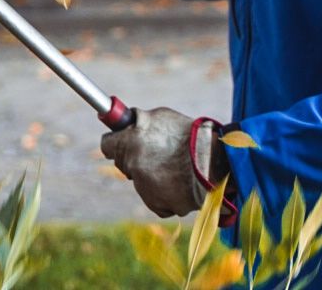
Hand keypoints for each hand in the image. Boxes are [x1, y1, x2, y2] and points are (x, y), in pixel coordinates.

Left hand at [100, 107, 225, 218]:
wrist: (214, 161)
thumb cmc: (188, 135)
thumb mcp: (159, 116)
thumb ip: (138, 121)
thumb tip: (126, 122)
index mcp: (129, 143)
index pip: (107, 145)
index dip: (116, 140)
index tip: (122, 139)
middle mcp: (133, 167)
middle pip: (124, 164)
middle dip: (135, 158)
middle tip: (156, 152)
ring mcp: (145, 189)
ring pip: (141, 182)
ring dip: (152, 176)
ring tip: (175, 166)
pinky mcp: (159, 205)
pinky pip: (156, 200)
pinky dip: (164, 194)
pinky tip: (179, 183)